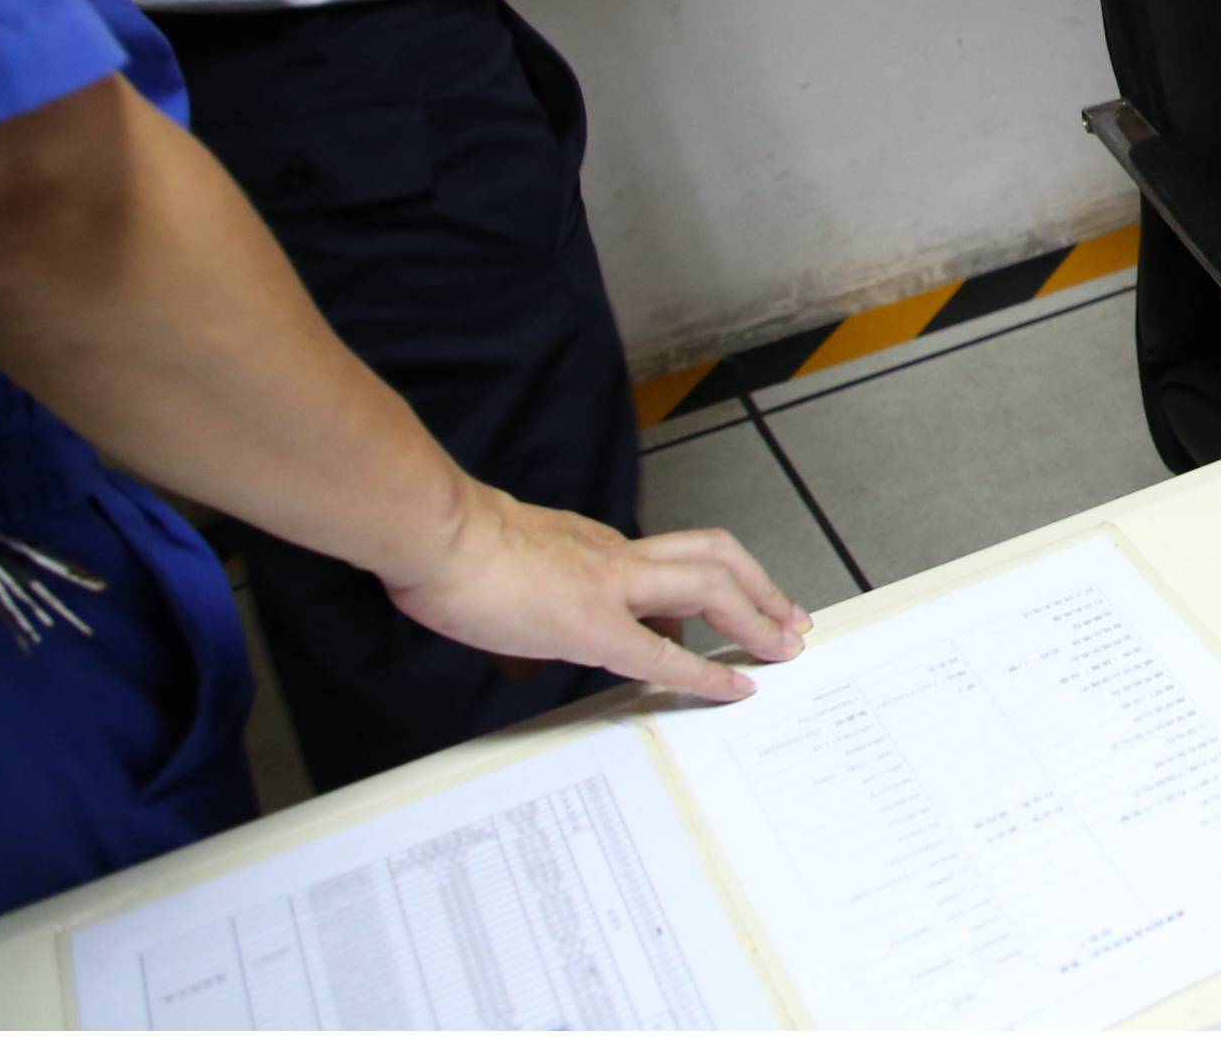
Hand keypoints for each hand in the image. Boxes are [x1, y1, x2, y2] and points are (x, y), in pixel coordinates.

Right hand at [375, 492, 811, 702]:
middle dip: (761, 586)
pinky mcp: (591, 624)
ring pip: (710, 582)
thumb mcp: (504, 555)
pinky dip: (708, 671)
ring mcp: (607, 584)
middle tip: (790, 619)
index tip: (733, 600)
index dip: (710, 578)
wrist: (430, 533)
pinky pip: (665, 651)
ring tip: (782, 645)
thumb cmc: (446, 546)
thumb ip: (530, 577)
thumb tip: (527, 608)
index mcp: (589, 543)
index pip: (665, 557)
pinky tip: (735, 686)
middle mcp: (610, 555)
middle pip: (712, 554)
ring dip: (756, 613)